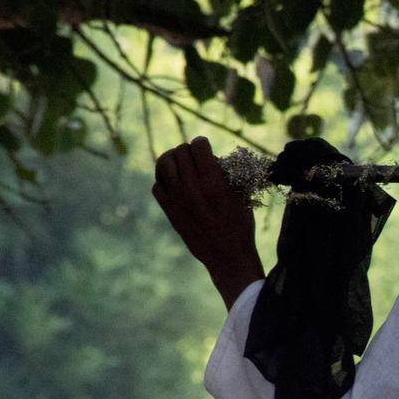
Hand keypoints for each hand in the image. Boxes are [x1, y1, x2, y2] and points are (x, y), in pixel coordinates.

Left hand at [153, 137, 264, 308]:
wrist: (226, 256)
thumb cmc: (240, 226)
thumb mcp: (241, 196)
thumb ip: (226, 175)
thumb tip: (213, 159)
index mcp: (214, 183)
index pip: (198, 147)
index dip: (202, 143)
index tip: (204, 146)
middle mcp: (192, 189)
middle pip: (180, 153)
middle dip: (187, 149)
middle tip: (193, 155)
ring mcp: (178, 200)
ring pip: (163, 165)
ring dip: (171, 159)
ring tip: (178, 162)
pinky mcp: (170, 211)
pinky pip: (157, 185)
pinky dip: (163, 179)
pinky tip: (174, 182)